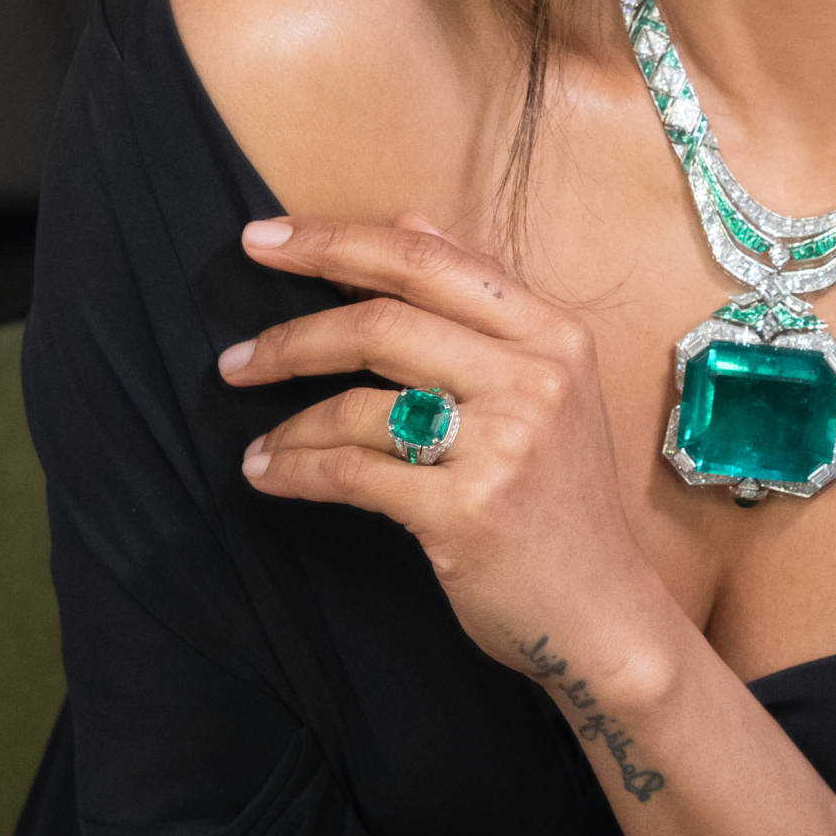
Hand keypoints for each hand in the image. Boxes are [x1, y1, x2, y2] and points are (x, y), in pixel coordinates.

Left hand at [222, 213, 674, 698]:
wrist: (601, 614)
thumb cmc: (560, 501)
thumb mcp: (549, 387)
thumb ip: (482, 305)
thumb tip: (410, 221)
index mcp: (553, 334)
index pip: (427, 260)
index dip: (336, 241)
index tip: (264, 239)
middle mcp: (535, 378)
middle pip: (382, 323)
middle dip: (292, 337)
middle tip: (235, 359)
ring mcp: (504, 445)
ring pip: (359, 402)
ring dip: (290, 421)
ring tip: (260, 439)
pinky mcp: (467, 511)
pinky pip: (351, 473)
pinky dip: (297, 470)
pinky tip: (269, 474)